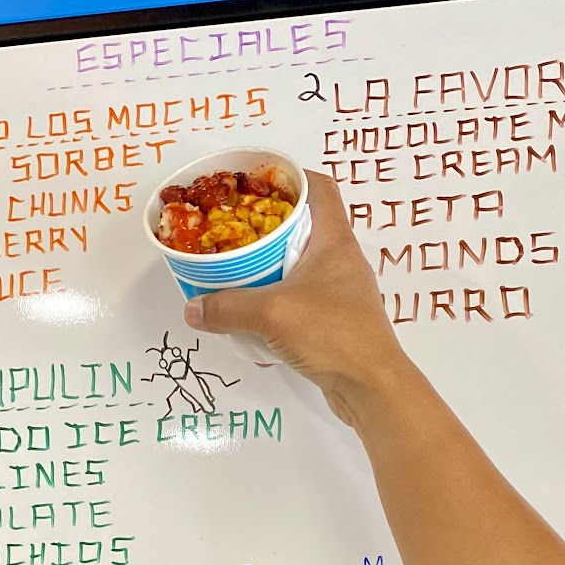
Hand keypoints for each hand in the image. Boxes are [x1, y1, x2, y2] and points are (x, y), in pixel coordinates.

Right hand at [184, 171, 414, 428]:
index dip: (289, 177)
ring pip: (299, 265)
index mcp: (334, 240)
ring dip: (268, 266)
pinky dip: (275, 300)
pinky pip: (300, 298)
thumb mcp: (271, 314)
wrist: (371, 387)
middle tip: (232, 230)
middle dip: (267, 225)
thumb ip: (228, 308)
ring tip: (234, 271)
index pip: (319, 187)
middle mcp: (340, 259)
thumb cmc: (332, 334)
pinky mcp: (335, 321)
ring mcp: (340, 292)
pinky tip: (251, 315)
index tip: (254, 183)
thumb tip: (193, 308)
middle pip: (304, 225)